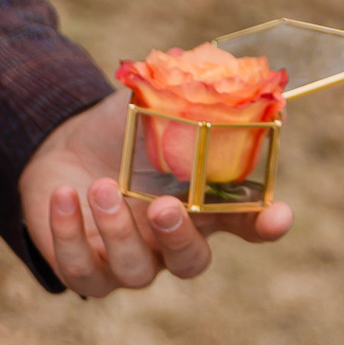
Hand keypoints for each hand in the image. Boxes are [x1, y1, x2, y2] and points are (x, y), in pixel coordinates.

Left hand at [18, 90, 292, 296]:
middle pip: (190, 262)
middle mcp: (170, 240)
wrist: (64, 146)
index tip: (279, 216)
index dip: (265, 224)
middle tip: (163, 206)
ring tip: (103, 185)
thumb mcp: (154, 107)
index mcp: (200, 203)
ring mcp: (129, 260)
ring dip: (117, 231)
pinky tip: (65, 196)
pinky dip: (69, 236)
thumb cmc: (121, 129)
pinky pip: (82, 272)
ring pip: (135, 271)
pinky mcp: (85, 268)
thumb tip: (226, 71)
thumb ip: (188, 98)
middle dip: (178, 239)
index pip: (246, 222)